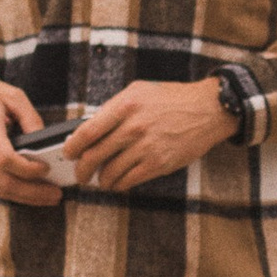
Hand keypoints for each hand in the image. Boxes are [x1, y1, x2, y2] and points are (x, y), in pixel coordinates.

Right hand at [0, 73, 60, 203]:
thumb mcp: (11, 95)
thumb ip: (31, 118)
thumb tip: (46, 144)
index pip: (5, 158)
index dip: (28, 169)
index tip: (47, 167)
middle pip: (3, 181)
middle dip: (33, 192)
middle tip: (56, 194)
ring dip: (24, 197)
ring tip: (46, 196)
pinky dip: (10, 193)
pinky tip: (27, 192)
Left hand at [65, 78, 238, 191]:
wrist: (207, 109)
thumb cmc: (172, 99)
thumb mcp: (139, 91)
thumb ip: (114, 108)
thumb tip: (90, 127)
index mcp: (125, 105)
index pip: (88, 131)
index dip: (73, 146)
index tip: (69, 153)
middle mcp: (134, 126)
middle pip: (95, 155)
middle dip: (83, 169)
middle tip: (81, 174)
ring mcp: (146, 147)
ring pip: (110, 172)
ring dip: (101, 180)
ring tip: (101, 180)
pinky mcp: (159, 163)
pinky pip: (129, 180)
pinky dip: (119, 185)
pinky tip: (118, 182)